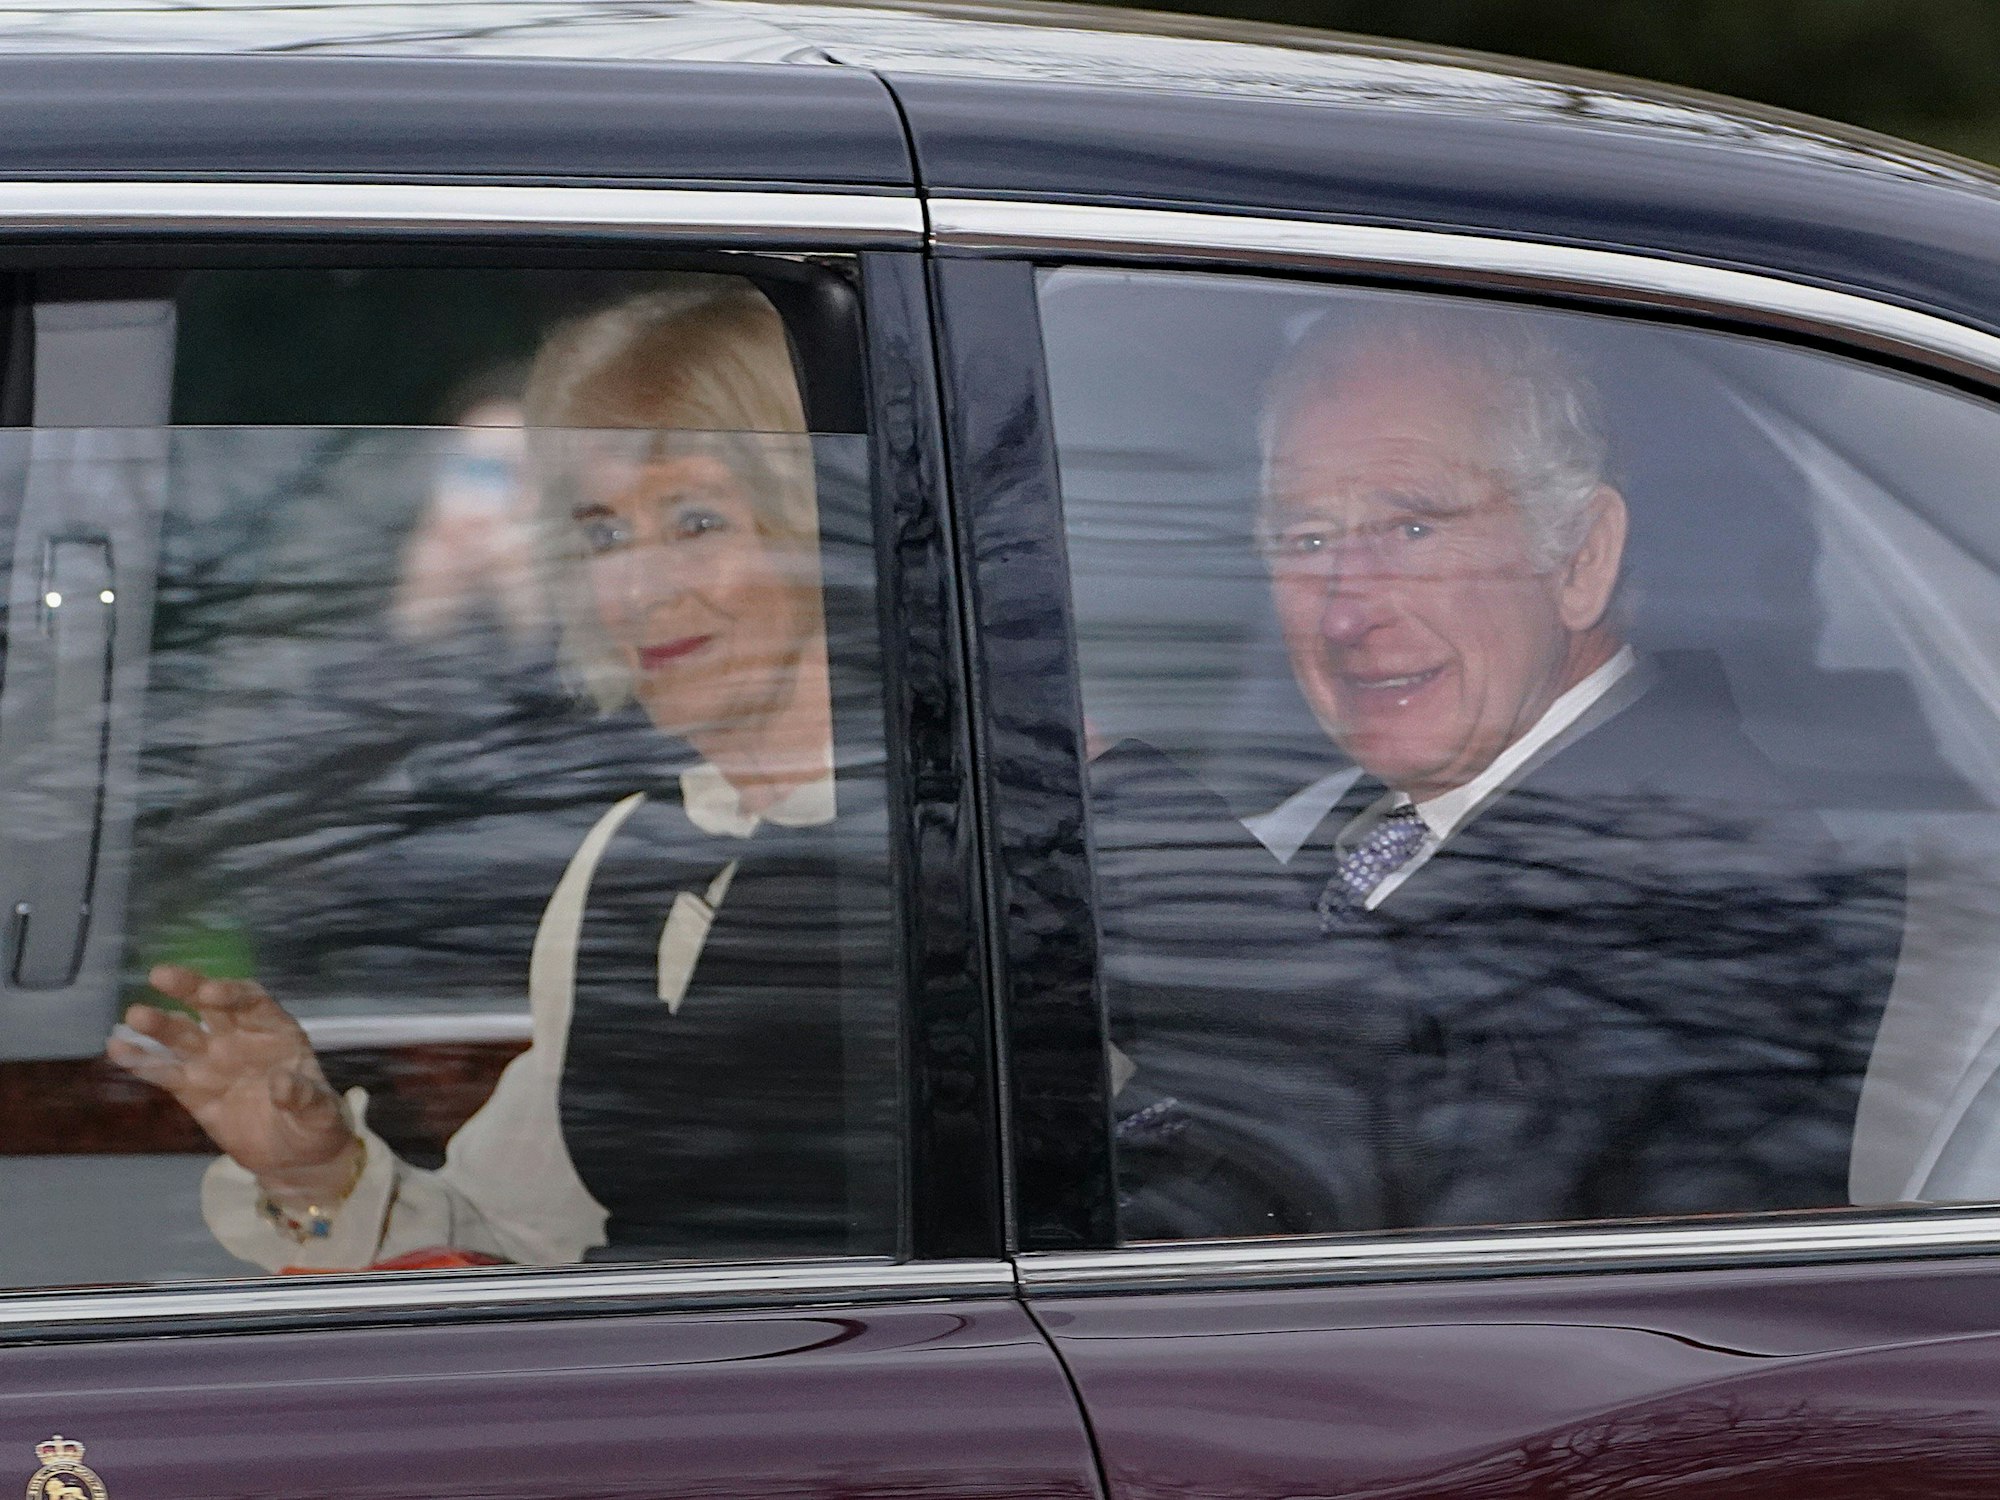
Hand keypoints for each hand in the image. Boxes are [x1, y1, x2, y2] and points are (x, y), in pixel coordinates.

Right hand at [108, 964, 359, 1202]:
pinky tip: (118, 1047)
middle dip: (189, 989)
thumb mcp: (321, 1113)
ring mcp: (214, 1063)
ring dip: (159, 1025)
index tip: (210, 995)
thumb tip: (283, 1083)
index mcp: (276, 1032)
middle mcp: (240, 1039)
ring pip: (183, 1036)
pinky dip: (142, 1061)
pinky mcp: (193, 1091)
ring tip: (136, 1015)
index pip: (252, 1002)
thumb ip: (304, 1097)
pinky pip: (166, 1072)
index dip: (232, 994)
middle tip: (160, 975)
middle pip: (211, 1007)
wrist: (295, 1158)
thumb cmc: (316, 1123)